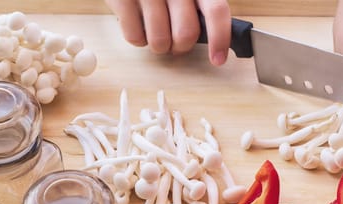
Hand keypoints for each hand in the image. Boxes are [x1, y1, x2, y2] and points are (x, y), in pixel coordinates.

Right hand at [105, 0, 230, 65]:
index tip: (218, 59)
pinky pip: (135, 37)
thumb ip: (203, 10)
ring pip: (159, 42)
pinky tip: (139, 24)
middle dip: (180, 47)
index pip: (216, 11)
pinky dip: (138, 39)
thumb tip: (217, 43)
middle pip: (185, 35)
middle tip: (174, 41)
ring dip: (159, 46)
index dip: (219, 39)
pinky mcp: (123, 0)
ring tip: (155, 31)